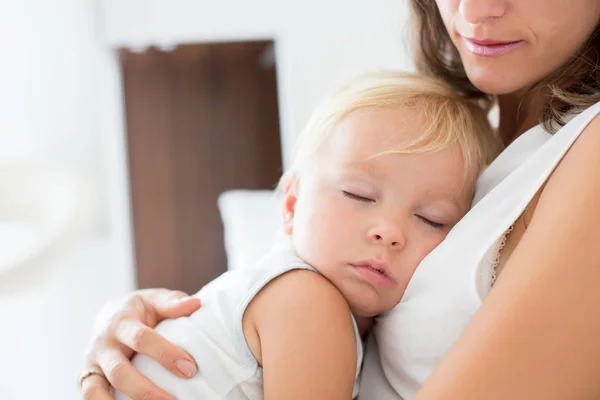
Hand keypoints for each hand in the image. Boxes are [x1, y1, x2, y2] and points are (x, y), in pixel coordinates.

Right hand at [80, 289, 200, 398]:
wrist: (109, 314)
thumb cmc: (140, 309)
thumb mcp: (154, 300)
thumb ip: (173, 303)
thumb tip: (195, 304)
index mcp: (121, 322)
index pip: (141, 339)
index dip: (165, 354)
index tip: (189, 368)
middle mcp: (102, 345)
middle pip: (120, 372)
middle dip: (147, 390)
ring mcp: (91, 364)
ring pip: (96, 391)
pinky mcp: (86, 379)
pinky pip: (89, 397)